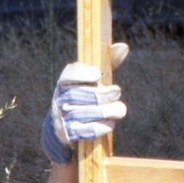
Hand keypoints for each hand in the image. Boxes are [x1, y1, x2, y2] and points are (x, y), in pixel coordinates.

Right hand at [41, 43, 127, 163]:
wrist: (65, 128)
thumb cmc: (86, 96)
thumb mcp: (94, 79)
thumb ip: (109, 63)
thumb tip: (123, 47)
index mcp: (65, 82)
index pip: (69, 74)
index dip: (83, 73)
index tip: (98, 74)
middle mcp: (59, 98)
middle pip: (78, 95)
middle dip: (101, 94)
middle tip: (116, 92)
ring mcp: (62, 117)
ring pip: (83, 114)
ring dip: (105, 112)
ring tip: (120, 109)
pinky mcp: (69, 134)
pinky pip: (86, 131)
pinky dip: (102, 127)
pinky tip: (110, 123)